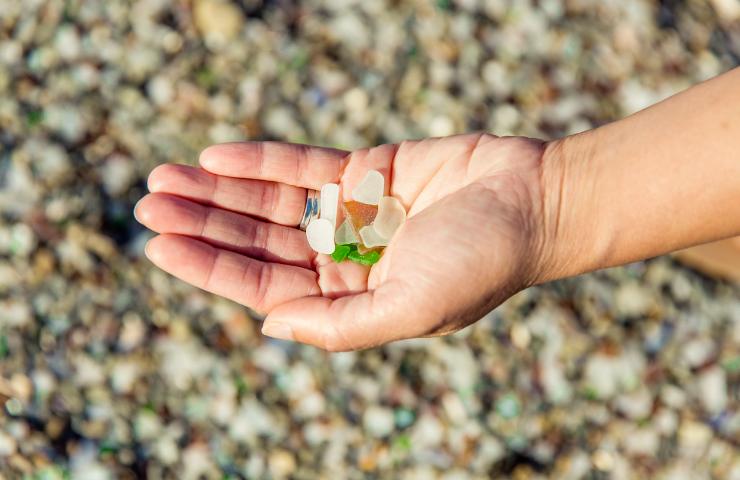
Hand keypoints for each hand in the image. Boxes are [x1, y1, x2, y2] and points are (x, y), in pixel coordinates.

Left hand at [135, 133, 552, 350]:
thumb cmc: (481, 262)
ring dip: (219, 190)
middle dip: (203, 224)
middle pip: (258, 241)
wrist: (535, 202)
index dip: (210, 266)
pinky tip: (216, 156)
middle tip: (147, 204)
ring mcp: (351, 213)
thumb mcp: (411, 308)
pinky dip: (260, 160)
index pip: (264, 286)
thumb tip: (269, 326)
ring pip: (271, 202)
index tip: (159, 246)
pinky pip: (303, 165)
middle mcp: (343, 259)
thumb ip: (340, 324)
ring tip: (165, 177)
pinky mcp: (365, 170)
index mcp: (350, 300)